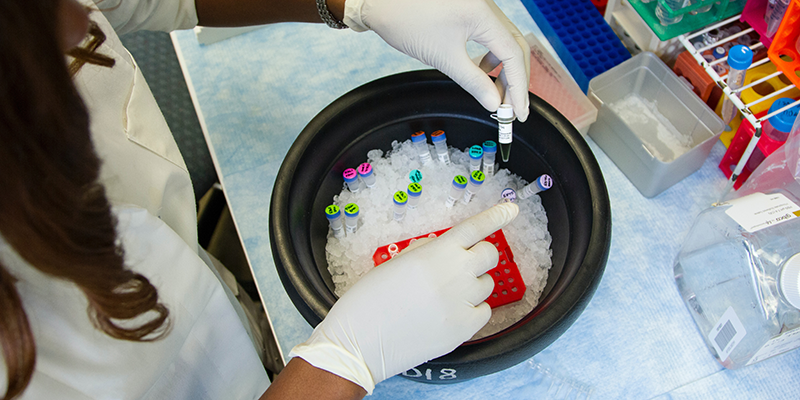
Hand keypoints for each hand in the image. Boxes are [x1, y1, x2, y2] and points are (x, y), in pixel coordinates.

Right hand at [288, 203, 518, 393]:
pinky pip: (484, 312)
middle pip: (490, 254)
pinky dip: (473, 310)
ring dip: (473, 284)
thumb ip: (426, 251)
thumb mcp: (396, 262)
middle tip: (463, 264)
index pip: (476, 227)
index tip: (511, 209)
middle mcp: (456, 273)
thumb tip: (445, 250)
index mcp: (436, 252)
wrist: (361, 341)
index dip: (496, 216)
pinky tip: (451, 312)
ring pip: (487, 284)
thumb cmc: (370, 299)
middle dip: (480, 255)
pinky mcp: (464, 328)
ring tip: (446, 294)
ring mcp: (463, 301)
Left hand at [343, 0, 530, 121]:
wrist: (381, 2)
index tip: (518, 112)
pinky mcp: (471, 10)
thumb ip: (473, 81)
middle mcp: (486, 7)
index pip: (514, 54)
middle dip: (516, 80)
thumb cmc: (406, 21)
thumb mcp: (443, 57)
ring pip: (505, 42)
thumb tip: (493, 103)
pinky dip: (492, 57)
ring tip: (495, 93)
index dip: (519, 87)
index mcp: (483, 15)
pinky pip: (492, 35)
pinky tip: (482, 70)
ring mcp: (480, 7)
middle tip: (512, 108)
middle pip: (516, 47)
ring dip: (504, 69)